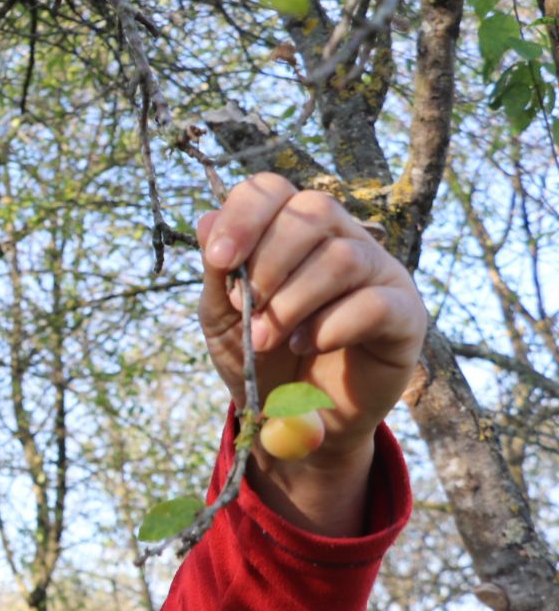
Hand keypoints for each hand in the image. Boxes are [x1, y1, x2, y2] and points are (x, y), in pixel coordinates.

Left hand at [196, 173, 425, 474]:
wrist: (295, 420)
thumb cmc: (261, 358)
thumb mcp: (223, 318)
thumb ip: (218, 273)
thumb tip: (205, 220)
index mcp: (294, 231)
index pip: (274, 190)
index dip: (244, 214)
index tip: (219, 258)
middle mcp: (342, 239)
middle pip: (312, 211)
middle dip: (268, 262)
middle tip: (246, 308)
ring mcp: (379, 273)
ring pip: (341, 257)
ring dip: (292, 301)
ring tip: (266, 339)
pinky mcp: (405, 315)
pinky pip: (374, 304)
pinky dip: (330, 327)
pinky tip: (306, 345)